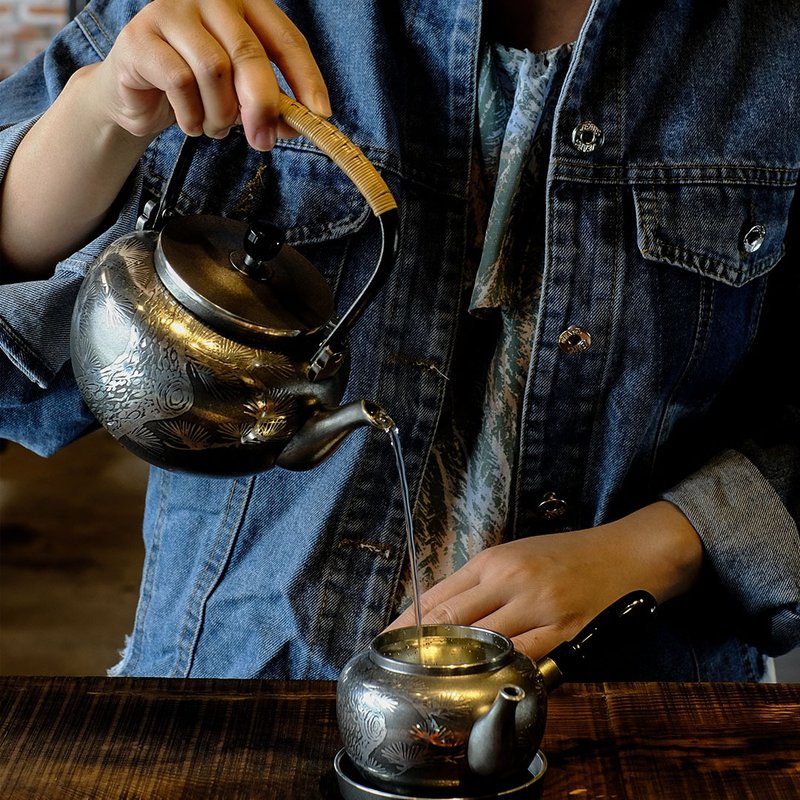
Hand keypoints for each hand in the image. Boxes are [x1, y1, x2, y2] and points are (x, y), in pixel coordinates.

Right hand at [94, 0, 330, 148]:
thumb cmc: (195, 90)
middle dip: (263, 106)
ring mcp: (172, 11)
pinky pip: (180, 81)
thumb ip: (269, 103)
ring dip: (220, 114)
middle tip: (264, 142)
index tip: (319, 114)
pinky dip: (192, 115)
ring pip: (214, 69)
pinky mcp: (140, 36)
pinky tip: (191, 123)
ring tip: (214, 127)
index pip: (285, 38)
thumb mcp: (240, 95)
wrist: (135, 95)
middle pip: (249, 53)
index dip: (306, 78)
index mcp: (243, 6)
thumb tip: (297, 123)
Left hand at [386, 501, 703, 659]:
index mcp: (495, 560)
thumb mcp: (518, 554)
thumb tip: (444, 612)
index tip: (386, 640)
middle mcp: (511, 581)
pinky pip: (524, 661)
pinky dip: (500, 674)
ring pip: (483, 645)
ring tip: (431, 683)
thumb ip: (482, 582)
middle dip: (421, 649)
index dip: (407, 623)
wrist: (628, 553)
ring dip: (455, 667)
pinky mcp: (565, 634)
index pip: (438, 594)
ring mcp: (539, 609)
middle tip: (399, 669)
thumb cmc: (569, 554)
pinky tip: (484, 684)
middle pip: (452, 621)